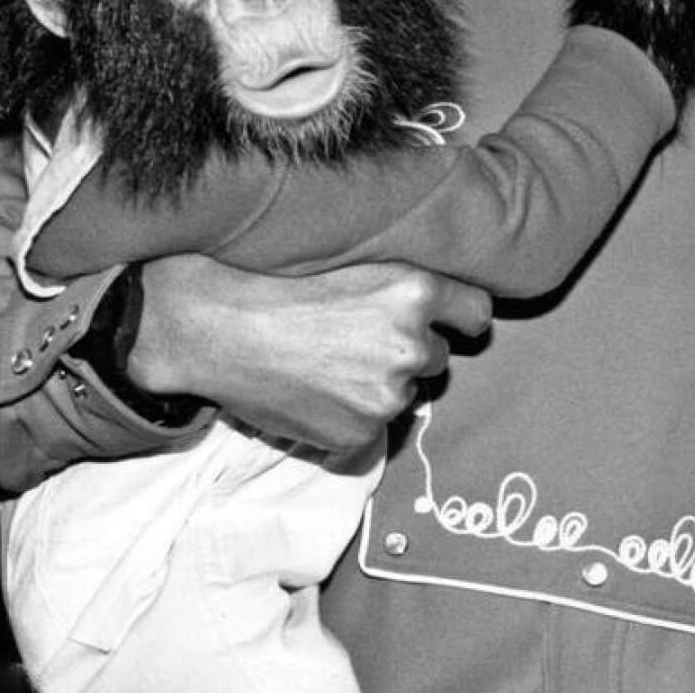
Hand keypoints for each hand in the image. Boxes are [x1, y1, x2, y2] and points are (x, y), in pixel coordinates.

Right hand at [128, 255, 491, 449]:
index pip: (477, 313)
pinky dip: (349, 413)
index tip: (446, 318)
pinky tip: (314, 389)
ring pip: (403, 392)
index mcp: (416, 291)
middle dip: (410, 348)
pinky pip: (370, 426)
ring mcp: (385, 397)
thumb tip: (438, 298)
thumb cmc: (276, 280)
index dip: (459, 316)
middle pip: (438, 356)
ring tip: (327, 360)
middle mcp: (410, 345)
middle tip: (360, 335)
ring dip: (379, 382)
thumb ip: (402, 281)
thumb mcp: (352, 258)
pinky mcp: (357, 436)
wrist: (216, 327)